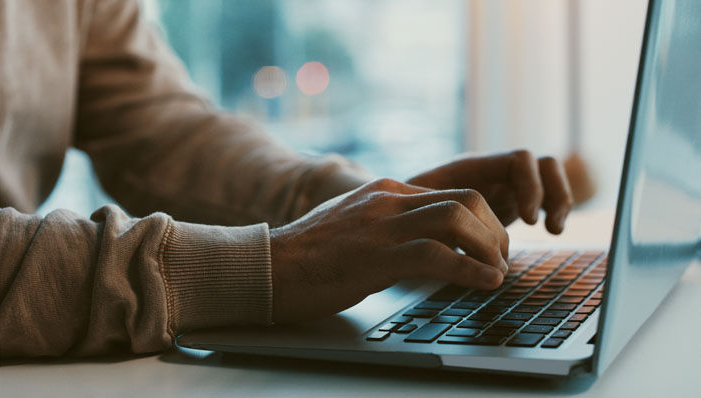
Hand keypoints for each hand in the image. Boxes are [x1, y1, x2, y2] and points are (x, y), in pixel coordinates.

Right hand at [270, 178, 508, 322]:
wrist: (267, 266)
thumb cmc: (310, 254)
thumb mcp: (355, 224)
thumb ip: (388, 223)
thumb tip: (423, 239)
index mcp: (386, 191)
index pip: (454, 193)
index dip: (484, 220)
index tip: (491, 247)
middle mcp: (388, 200)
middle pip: (466, 199)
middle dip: (494, 231)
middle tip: (500, 260)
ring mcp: (381, 226)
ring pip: (457, 219)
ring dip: (489, 248)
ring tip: (498, 273)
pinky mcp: (375, 256)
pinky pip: (437, 255)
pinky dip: (470, 270)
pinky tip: (486, 283)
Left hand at [407, 150, 572, 233]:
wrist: (395, 214)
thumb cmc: (400, 210)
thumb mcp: (415, 210)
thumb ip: (433, 212)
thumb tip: (445, 226)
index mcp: (472, 167)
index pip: (519, 160)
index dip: (530, 186)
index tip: (528, 220)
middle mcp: (492, 172)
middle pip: (541, 164)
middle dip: (553, 192)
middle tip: (545, 227)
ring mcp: (502, 185)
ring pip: (547, 178)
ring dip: (559, 199)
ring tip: (554, 230)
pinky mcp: (507, 203)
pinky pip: (543, 197)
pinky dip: (552, 210)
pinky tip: (549, 231)